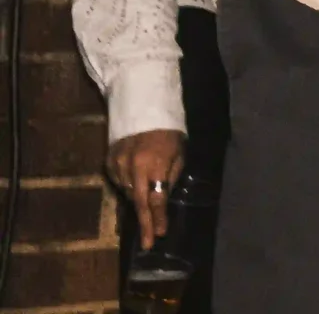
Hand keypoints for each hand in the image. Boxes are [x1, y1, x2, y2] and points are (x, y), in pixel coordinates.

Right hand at [106, 129, 184, 247]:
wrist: (142, 108)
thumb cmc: (168, 131)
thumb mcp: (178, 151)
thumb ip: (171, 175)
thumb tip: (163, 199)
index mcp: (156, 163)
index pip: (157, 198)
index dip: (159, 217)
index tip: (160, 234)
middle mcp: (135, 167)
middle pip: (139, 202)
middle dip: (145, 223)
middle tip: (148, 243)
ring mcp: (119, 165)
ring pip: (128, 194)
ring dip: (138, 202)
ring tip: (147, 206)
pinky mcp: (108, 162)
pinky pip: (119, 183)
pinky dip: (127, 188)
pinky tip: (135, 184)